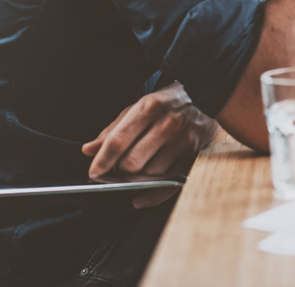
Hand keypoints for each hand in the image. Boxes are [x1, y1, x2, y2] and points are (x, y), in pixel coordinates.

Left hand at [82, 82, 217, 207]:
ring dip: (136, 180)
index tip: (93, 173)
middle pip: (133, 162)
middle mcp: (167, 124)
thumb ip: (113, 130)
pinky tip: (139, 197)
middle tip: (115, 171)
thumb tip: (88, 150)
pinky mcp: (194, 155)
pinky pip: (169, 185)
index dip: (103, 160)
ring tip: (134, 173)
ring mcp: (183, 140)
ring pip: (150, 175)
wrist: (205, 96)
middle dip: (119, 172)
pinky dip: (151, 195)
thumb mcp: (138, 108)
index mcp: (149, 108)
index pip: (119, 140)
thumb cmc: (166, 104)